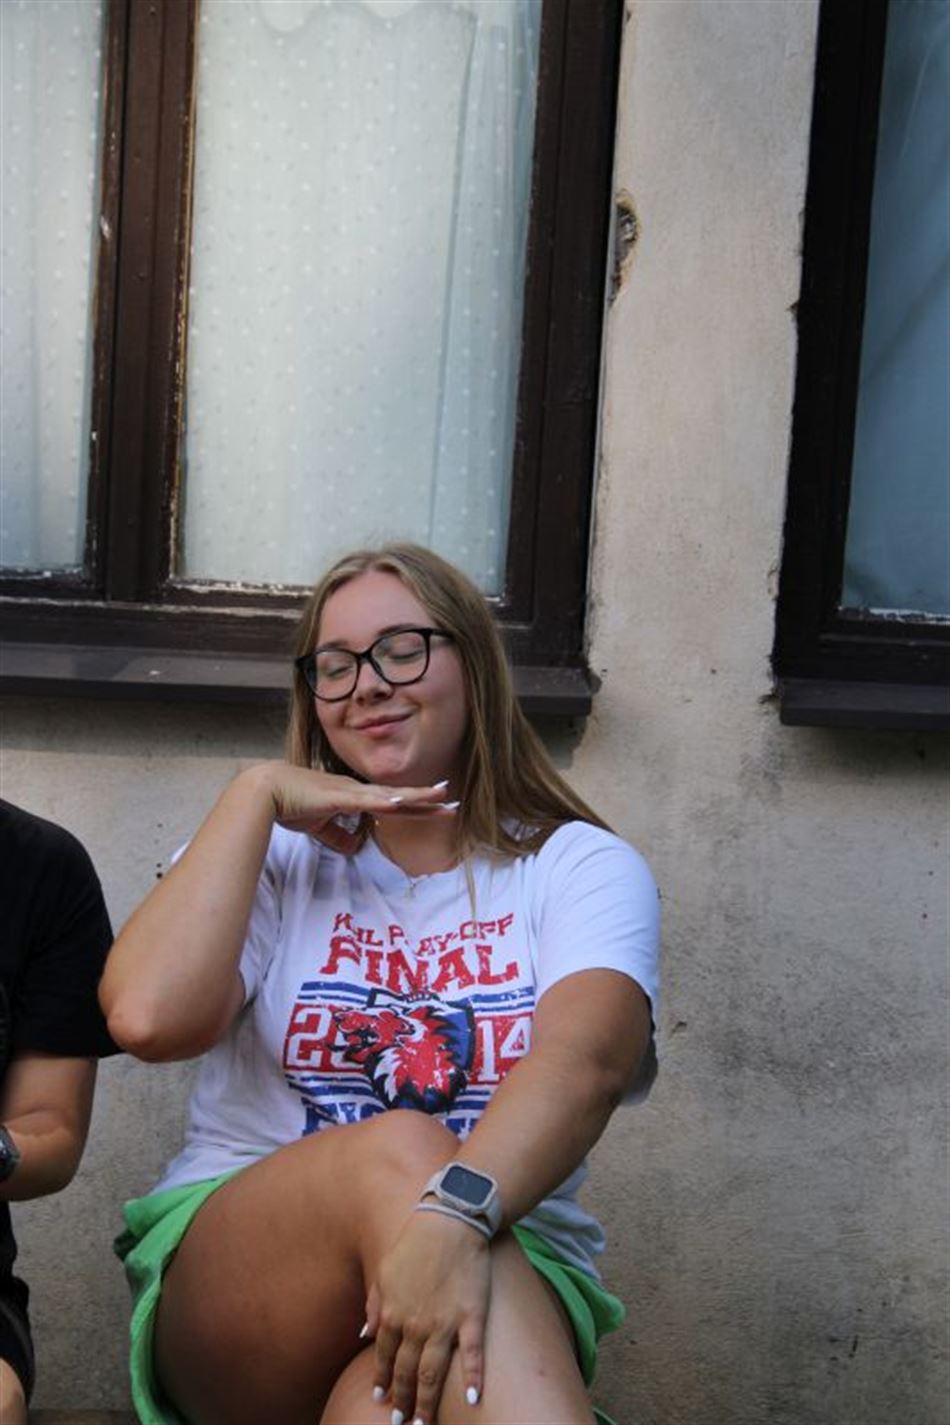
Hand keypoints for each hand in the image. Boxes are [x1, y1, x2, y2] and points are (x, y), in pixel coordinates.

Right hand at [248, 763, 453, 854]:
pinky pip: (365, 800)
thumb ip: (340, 836)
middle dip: (426, 800)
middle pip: (398, 797)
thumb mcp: (320, 826)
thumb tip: (357, 847)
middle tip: (453, 802)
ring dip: (415, 796)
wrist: (267, 789)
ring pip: (389, 795)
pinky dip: (383, 802)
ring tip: (440, 796)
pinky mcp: (337, 796)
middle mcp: (357, 790)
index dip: (415, 806)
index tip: (439, 807)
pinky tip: (400, 802)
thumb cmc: (292, 803)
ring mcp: (349, 791)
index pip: (392, 803)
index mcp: (354, 796)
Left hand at [366, 1210, 491, 1423]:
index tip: (382, 1398)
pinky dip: (473, 1379)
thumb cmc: (415, 1242)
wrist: (450, 1221)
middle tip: (402, 1422)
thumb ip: (374, 1304)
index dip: (384, 1379)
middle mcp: (416, 1325)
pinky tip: (471, 1399)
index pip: (385, 1357)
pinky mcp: (471, 1316)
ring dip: (427, 1402)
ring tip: (424, 1424)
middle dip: (403, 1401)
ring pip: (434, 1373)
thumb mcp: (385, 1271)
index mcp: (393, 1313)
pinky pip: (472, 1355)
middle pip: (408, 1372)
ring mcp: (444, 1323)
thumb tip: (365, 1334)